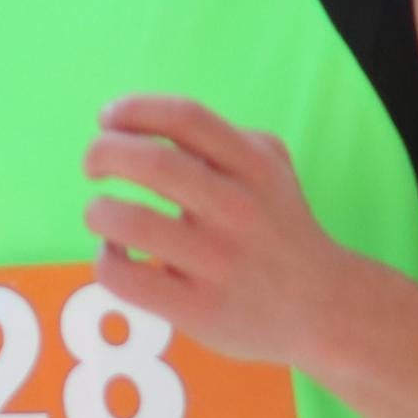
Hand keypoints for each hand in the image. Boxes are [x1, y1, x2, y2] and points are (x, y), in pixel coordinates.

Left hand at [82, 96, 363, 367]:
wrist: (324, 308)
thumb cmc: (280, 229)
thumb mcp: (271, 170)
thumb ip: (220, 142)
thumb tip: (140, 124)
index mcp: (255, 166)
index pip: (185, 118)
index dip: (134, 109)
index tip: (107, 118)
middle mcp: (238, 208)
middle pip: (151, 163)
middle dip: (103, 154)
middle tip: (92, 164)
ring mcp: (218, 261)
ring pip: (128, 221)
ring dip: (98, 210)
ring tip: (101, 213)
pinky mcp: (197, 308)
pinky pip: (125, 276)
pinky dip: (106, 258)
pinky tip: (117, 253)